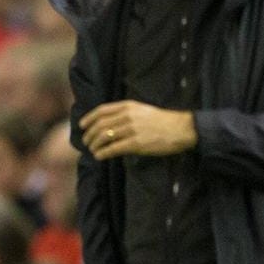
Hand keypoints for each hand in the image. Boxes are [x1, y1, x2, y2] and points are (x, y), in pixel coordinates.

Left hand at [80, 101, 196, 159]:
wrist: (181, 129)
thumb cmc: (163, 121)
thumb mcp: (142, 110)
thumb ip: (126, 113)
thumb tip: (109, 123)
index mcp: (128, 106)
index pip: (101, 111)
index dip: (88, 119)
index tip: (82, 126)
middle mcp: (127, 116)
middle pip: (99, 125)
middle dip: (89, 135)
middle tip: (86, 142)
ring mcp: (131, 130)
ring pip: (103, 137)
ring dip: (94, 145)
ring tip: (92, 150)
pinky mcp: (136, 144)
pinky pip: (113, 149)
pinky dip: (103, 153)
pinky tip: (99, 156)